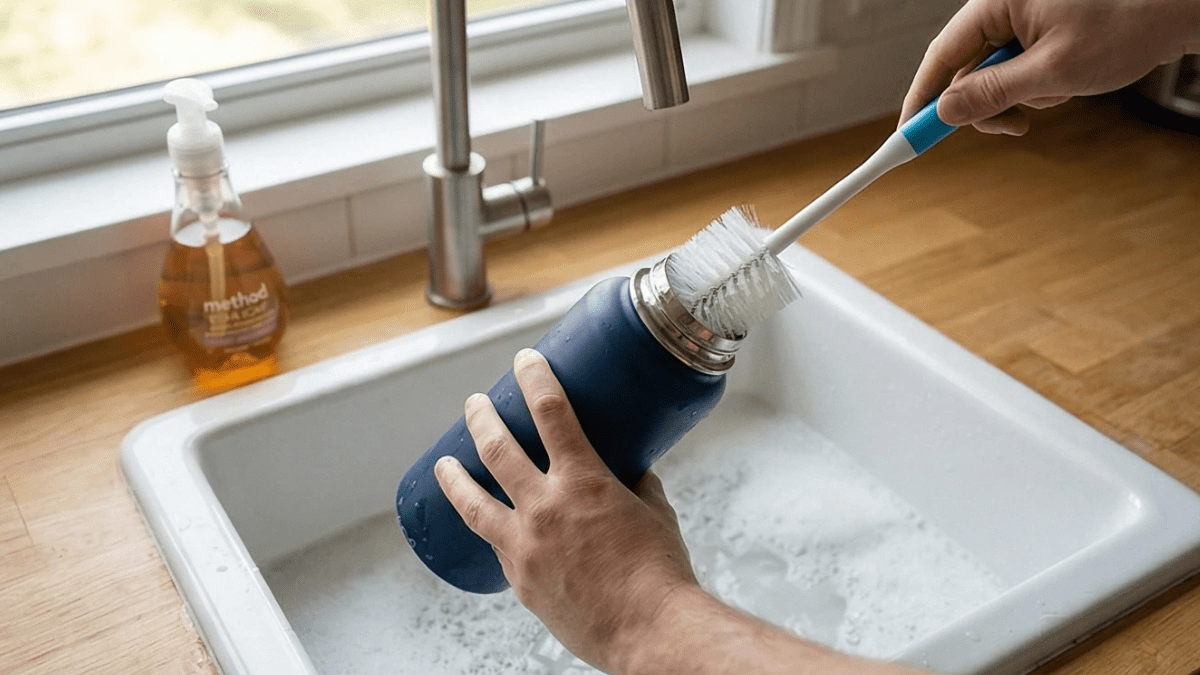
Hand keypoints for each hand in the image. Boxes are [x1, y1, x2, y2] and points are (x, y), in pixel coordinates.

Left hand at [434, 348, 698, 672]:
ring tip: (443, 463)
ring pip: (473, 503)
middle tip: (475, 404)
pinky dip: (492, 531)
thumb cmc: (661, 572)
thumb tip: (629, 472)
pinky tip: (489, 526)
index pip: (550, 412)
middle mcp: (545, 509)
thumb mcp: (655, 512)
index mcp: (583, 482)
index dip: (535, 379)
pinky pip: (497, 549)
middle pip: (496, 449)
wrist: (650, 631)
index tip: (524, 360)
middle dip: (481, 419)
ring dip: (454, 476)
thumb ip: (636, 485)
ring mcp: (526, 547)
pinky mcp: (521, 582)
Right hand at [900, 0, 1199, 134]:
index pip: (940, 56)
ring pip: (992, 77)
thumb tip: (945, 112)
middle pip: (964, 71)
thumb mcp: (1053, 72)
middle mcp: (1003, 8)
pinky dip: (1036, 89)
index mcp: (996, 3)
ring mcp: (1022, 21)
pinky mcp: (1039, 34)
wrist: (1178, 12)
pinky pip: (1016, 72)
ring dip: (1018, 98)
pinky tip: (1066, 84)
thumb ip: (992, 93)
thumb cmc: (1126, 27)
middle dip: (986, 105)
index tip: (906, 136)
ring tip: (1058, 94)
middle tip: (1012, 128)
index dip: (921, 99)